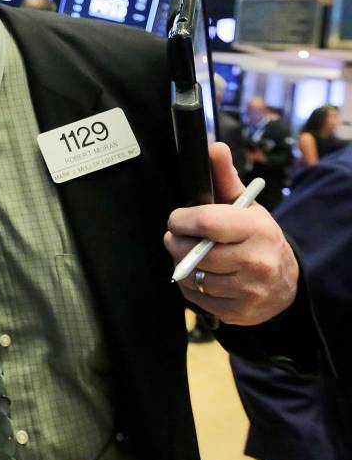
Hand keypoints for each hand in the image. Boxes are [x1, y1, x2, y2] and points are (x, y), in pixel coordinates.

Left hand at [164, 143, 298, 325]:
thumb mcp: (245, 205)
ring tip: (193, 256)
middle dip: (176, 242)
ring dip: (182, 265)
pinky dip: (190, 286)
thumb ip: (224, 177)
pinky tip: (202, 275)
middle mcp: (255, 261)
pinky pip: (194, 298)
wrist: (283, 281)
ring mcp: (247, 290)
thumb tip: (214, 148)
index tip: (177, 218)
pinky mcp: (236, 312)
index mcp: (256, 229)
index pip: (205, 222)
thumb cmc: (255, 236)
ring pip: (189, 276)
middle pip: (190, 252)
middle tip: (180, 237)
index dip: (181, 219)